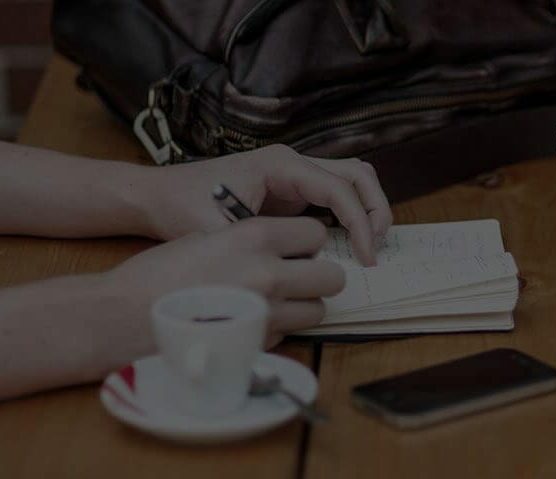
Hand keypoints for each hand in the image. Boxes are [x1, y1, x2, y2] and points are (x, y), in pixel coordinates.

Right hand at [106, 217, 343, 346]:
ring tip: (275, 302)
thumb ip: (251, 241)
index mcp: (254, 236)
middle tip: (299, 278)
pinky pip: (290, 333)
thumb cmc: (158, 274)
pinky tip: (249, 321)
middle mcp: (269, 273)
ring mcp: (267, 312)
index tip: (297, 248)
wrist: (123, 316)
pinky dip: (278, 328)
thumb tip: (283, 249)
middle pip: (332, 277)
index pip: (316, 233)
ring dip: (303, 306)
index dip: (308, 242)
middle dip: (319, 277)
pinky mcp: (258, 343)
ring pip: (318, 311)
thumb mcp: (206, 237)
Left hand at [137, 144, 391, 265]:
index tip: (366, 257)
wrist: (157, 195)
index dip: (360, 224)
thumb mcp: (218, 232)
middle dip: (376, 210)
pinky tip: (348, 245)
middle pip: (358, 174)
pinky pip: (336, 195)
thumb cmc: (181, 206)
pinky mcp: (293, 189)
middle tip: (377, 249)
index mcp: (280, 164)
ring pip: (352, 179)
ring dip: (368, 209)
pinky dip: (351, 215)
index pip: (340, 189)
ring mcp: (295, 174)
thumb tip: (299, 271)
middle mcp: (293, 162)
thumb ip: (259, 248)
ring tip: (369, 246)